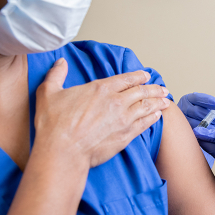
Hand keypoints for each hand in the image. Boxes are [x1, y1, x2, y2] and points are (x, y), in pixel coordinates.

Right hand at [34, 58, 170, 166]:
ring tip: (166, 100)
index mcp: (100, 89)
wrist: (62, 152)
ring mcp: (123, 119)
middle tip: (163, 88)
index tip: (146, 75)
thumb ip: (56, 75)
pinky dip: (153, 118)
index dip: (138, 76)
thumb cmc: (54, 125)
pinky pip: (144, 124)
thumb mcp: (49, 93)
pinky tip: (158, 116)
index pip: (125, 79)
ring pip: (146, 106)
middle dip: (154, 89)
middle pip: (141, 92)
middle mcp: (116, 102)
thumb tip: (60, 62)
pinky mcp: (126, 136)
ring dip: (158, 102)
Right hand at [177, 87, 214, 166]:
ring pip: (196, 124)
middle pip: (199, 112)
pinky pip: (195, 134)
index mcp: (188, 99)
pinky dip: (206, 135)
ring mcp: (182, 121)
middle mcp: (183, 108)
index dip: (210, 101)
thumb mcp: (209, 104)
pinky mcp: (184, 132)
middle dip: (214, 118)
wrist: (185, 124)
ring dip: (211, 127)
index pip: (199, 98)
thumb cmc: (200, 111)